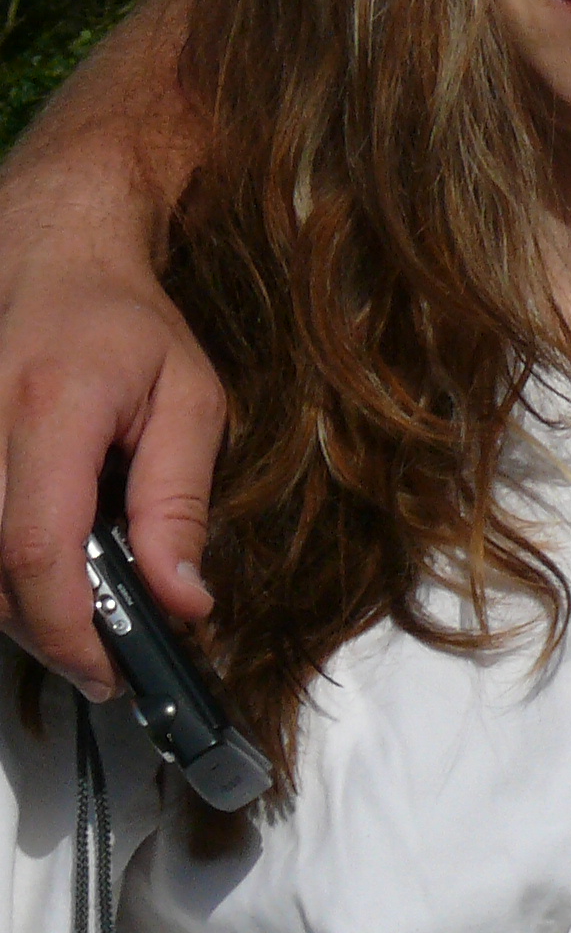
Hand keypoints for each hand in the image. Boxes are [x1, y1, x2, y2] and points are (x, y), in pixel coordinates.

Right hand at [0, 183, 223, 696]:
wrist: (52, 262)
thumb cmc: (128, 328)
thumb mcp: (191, 400)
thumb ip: (181, 503)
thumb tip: (184, 602)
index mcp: (53, 408)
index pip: (36, 547)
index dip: (67, 627)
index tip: (109, 671)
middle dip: (47, 632)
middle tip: (107, 655)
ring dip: (18, 610)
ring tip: (79, 613)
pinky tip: (38, 575)